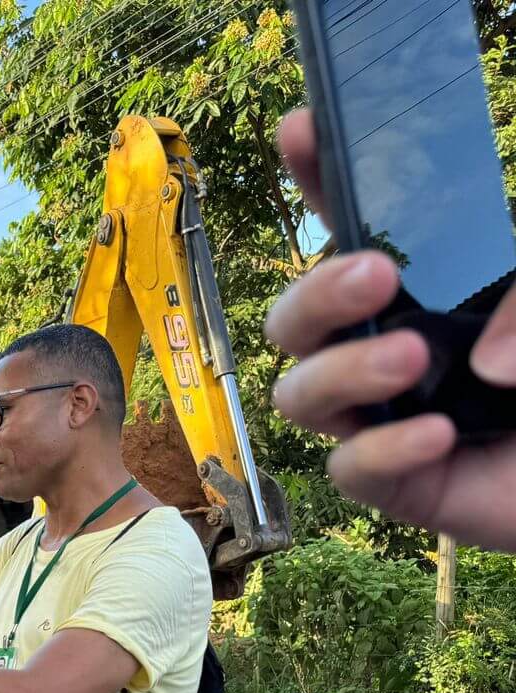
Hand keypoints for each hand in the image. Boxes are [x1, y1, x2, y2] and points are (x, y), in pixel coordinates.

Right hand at [265, 108, 515, 550]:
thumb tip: (474, 362)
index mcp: (438, 286)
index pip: (363, 225)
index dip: (320, 177)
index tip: (303, 130)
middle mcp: (397, 345)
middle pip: (296, 320)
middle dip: (315, 294)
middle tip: (375, 276)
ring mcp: (393, 416)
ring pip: (300, 394)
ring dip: (341, 372)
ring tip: (410, 358)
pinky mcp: (406, 485)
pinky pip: (350, 470)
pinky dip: (382, 452)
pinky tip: (436, 435)